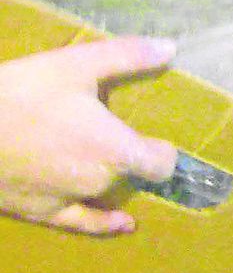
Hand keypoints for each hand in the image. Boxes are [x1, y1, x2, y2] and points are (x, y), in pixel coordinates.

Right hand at [0, 38, 178, 234]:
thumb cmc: (20, 96)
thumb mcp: (76, 65)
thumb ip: (127, 57)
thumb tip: (171, 49)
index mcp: (116, 150)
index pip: (162, 164)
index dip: (164, 152)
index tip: (159, 138)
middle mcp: (99, 182)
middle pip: (133, 175)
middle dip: (132, 157)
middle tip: (119, 136)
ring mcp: (70, 201)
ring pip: (107, 194)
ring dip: (112, 179)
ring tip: (106, 160)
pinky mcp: (41, 213)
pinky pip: (83, 224)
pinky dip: (105, 224)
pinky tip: (123, 223)